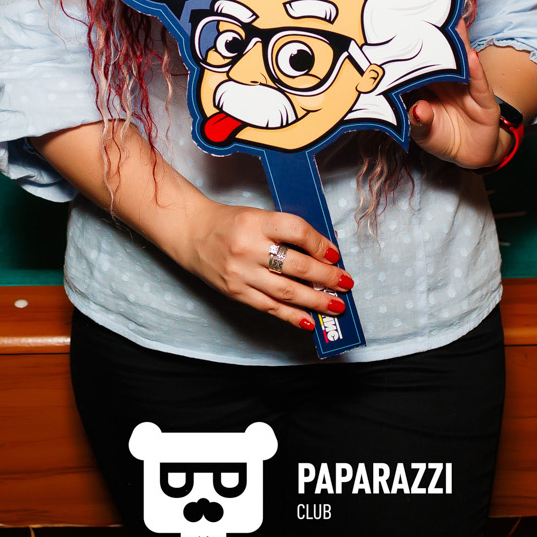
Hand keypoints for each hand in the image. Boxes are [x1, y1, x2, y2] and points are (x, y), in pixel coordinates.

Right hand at [179, 203, 352, 332]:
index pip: (297, 231)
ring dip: (315, 300)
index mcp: (256, 222)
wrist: (191, 233)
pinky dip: (292, 316)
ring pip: (286, 291)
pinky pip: (269, 307)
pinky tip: (310, 320)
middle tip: (346, 283)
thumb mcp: (258, 216)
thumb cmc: (229, 223)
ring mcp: (241, 273)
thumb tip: (322, 253)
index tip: (335, 254)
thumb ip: (286, 232)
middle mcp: (248, 248)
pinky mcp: (236, 292)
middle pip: (296, 266)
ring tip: (335, 305)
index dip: (320, 244)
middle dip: (326, 277)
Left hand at [409, 24, 507, 169]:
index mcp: (427, 83)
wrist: (470, 154)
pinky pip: (478, 83)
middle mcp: (446, 79)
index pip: (417, 60)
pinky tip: (471, 56)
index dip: (410, 44)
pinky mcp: (483, 99)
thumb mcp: (423, 133)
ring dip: (457, 42)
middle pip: (439, 53)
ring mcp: (466, 86)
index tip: (400, 25)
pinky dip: (475, 70)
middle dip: (434, 33)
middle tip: (426, 9)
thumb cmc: (442, 136)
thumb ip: (418, 122)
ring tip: (452, 22)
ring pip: (461, 61)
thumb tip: (419, 110)